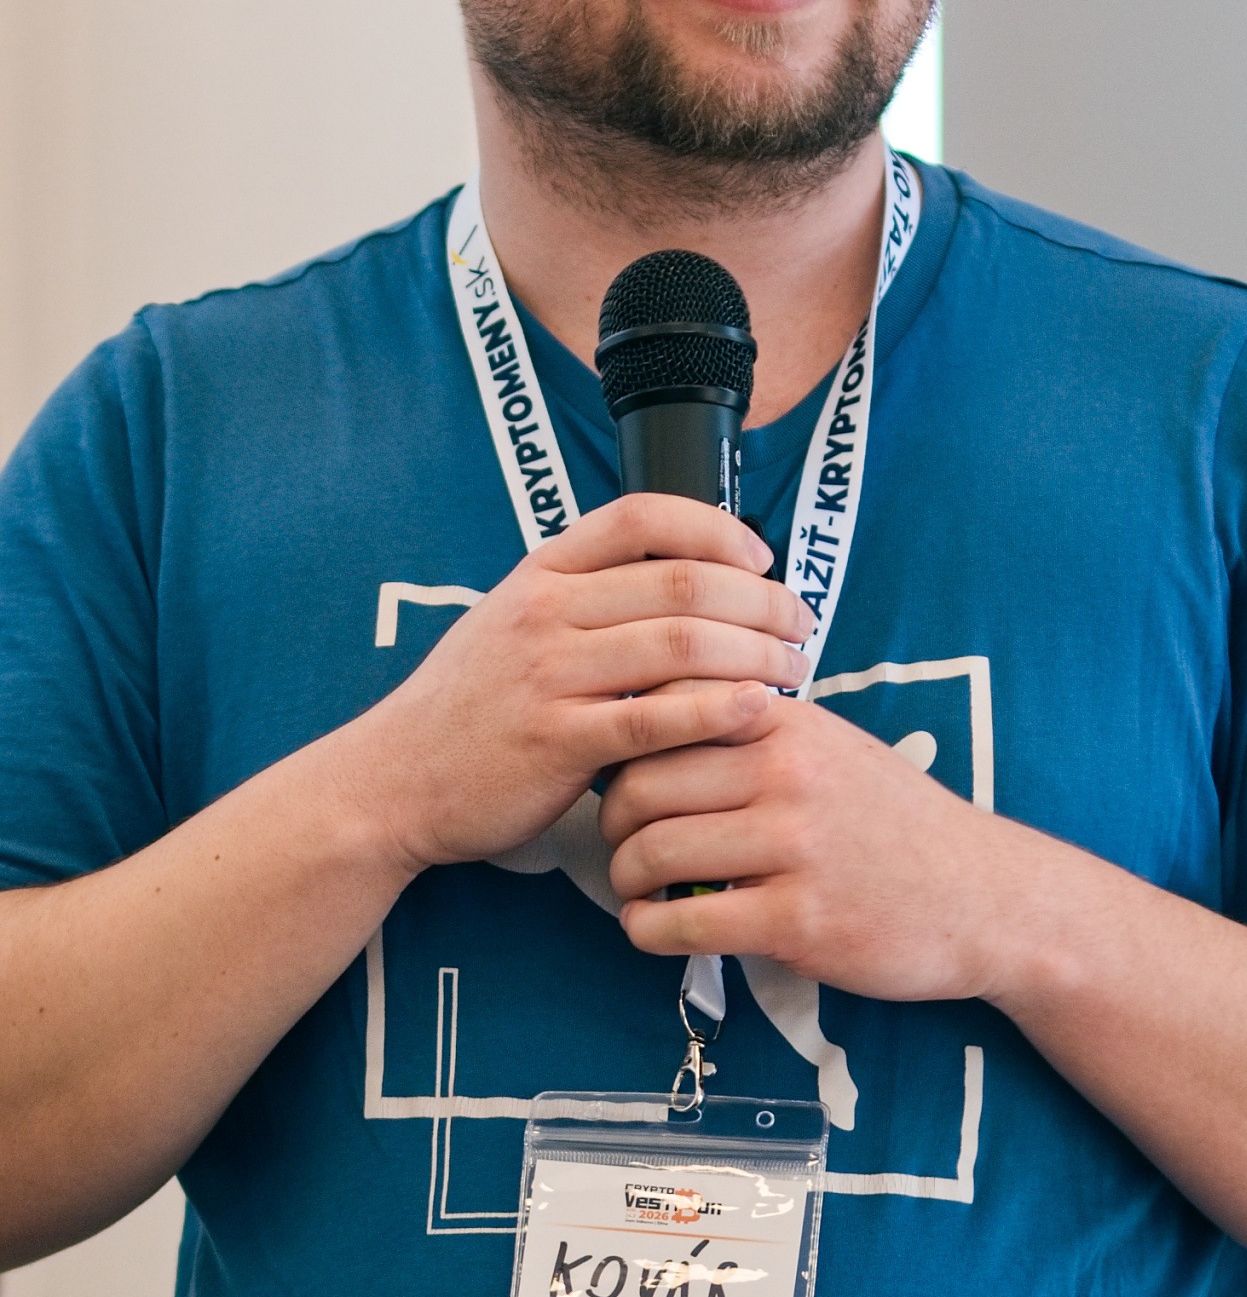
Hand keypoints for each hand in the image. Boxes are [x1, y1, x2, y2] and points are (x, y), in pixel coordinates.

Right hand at [339, 496, 811, 872]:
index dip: (715, 528)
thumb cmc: (471, 706)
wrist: (394, 779)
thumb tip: (684, 580)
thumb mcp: (512, 623)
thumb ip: (585, 598)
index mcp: (540, 573)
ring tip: (794, 668)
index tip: (761, 558)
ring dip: (755, 653)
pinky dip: (718, 711)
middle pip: (681, 581)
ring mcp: (550, 676)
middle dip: (760, 598)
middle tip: (801, 622)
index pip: (641, 517)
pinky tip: (758, 712)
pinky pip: (656, 720)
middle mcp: (545, 612)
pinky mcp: (558, 743)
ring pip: (680, 644)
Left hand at [600, 695, 1007, 1002]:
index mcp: (791, 725)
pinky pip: (684, 922)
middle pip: (642, 784)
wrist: (987, 899)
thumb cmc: (898, 824)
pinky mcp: (797, 921)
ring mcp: (794, 849)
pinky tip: (653, 929)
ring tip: (636, 889)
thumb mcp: (836, 749)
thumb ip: (758, 732)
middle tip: (618, 843)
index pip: (667, 712)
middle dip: (611, 821)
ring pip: (653, 853)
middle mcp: (789, 776)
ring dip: (625, 879)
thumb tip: (658, 721)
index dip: (625, 745)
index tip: (622, 773)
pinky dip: (647, 930)